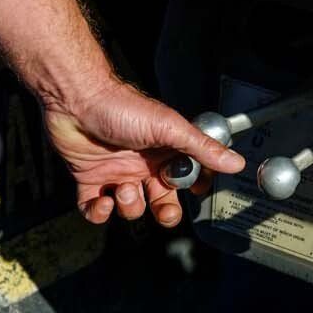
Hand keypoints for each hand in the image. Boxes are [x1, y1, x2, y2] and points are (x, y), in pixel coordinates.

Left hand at [43, 78, 245, 227]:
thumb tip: (236, 162)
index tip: (193, 192)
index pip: (186, 178)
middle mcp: (142, 164)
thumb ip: (202, 148)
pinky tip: (102, 201)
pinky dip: (99, 212)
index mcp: (164, 151)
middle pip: (161, 201)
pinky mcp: (89, 180)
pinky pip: (95, 209)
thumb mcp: (170, 128)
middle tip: (163, 209)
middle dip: (165, 212)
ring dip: (130, 207)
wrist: (77, 99)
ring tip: (124, 190)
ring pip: (131, 209)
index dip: (191, 189)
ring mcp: (116, 173)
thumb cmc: (122, 107)